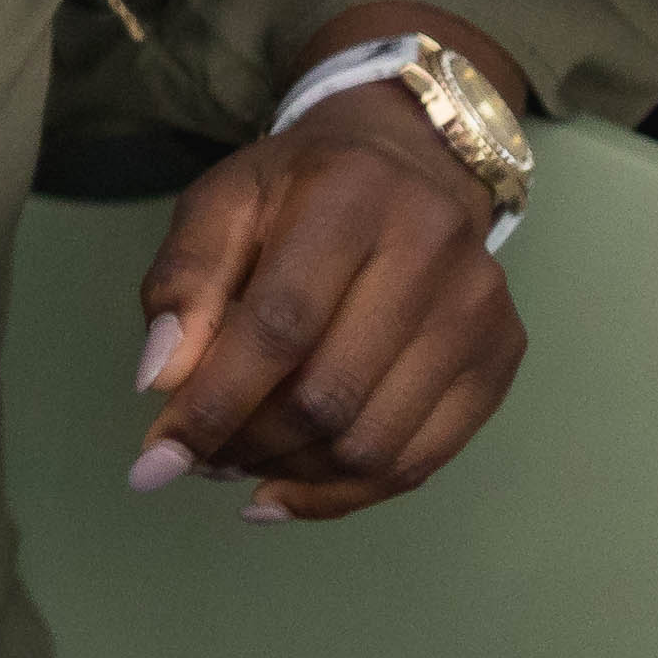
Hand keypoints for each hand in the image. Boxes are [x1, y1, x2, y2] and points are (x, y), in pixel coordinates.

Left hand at [133, 89, 522, 519]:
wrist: (411, 163)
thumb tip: (159, 384)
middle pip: (328, 396)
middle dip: (246, 445)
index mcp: (351, 198)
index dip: (214, 404)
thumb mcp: (221, 204)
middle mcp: (433, 250)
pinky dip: (343, 494)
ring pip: (373, 443)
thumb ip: (182, 284)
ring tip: (238, 464)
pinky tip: (287, 489)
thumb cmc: (298, 189)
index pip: (279, 327)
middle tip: (199, 457)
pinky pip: (420, 462)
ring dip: (290, 474)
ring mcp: (478, 309)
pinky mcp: (501, 356)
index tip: (156, 460)